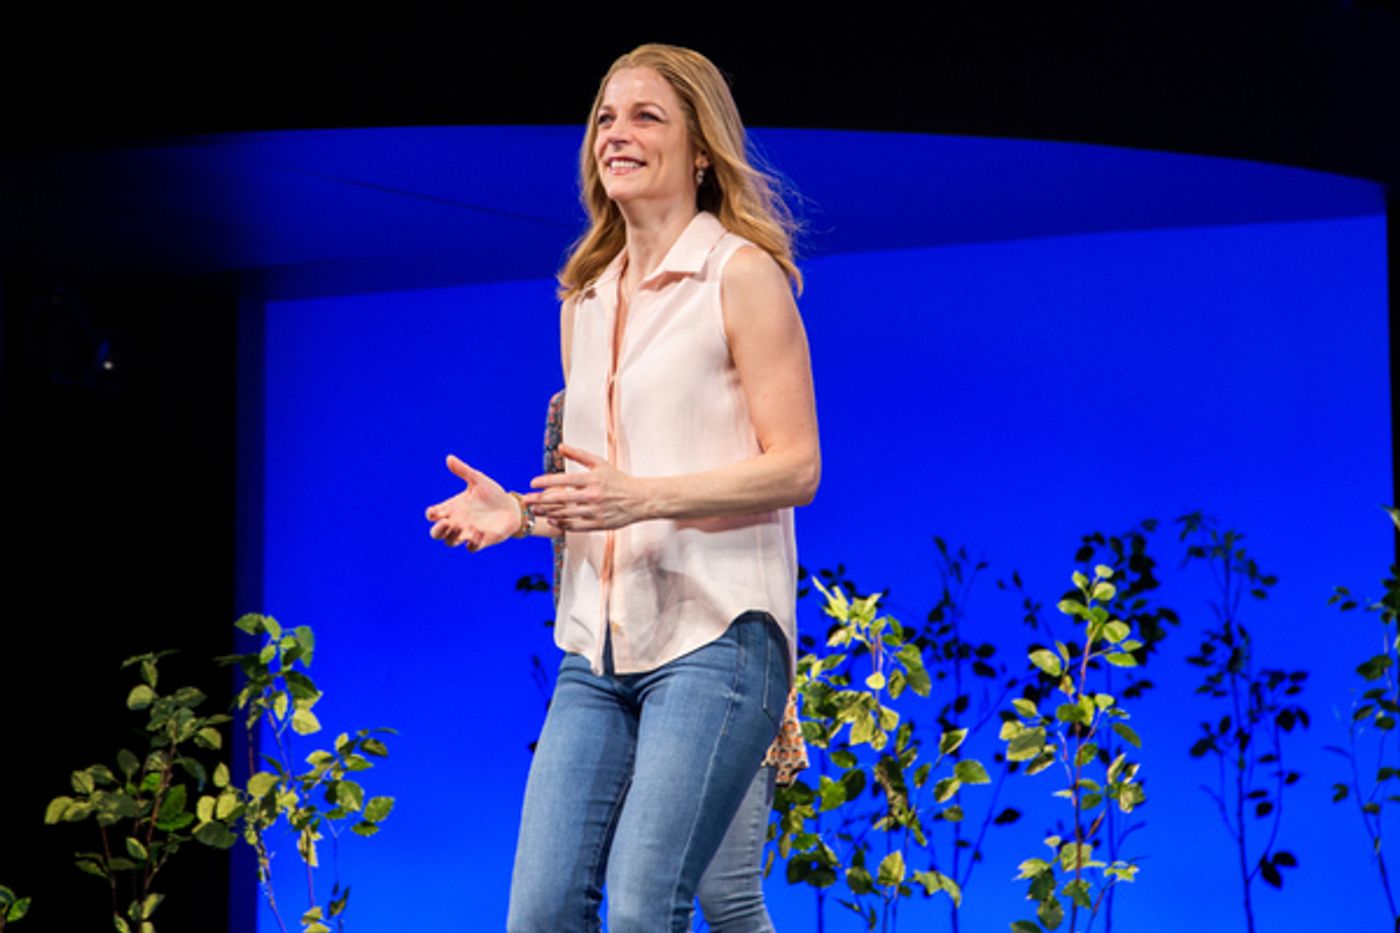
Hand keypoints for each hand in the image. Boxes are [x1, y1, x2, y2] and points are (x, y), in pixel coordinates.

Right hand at [424, 455, 521, 550]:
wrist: (512, 507)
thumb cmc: (492, 493)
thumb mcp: (478, 480)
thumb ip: (463, 471)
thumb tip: (449, 458)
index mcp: (452, 508)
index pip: (433, 515)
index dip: (431, 515)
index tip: (435, 511)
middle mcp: (457, 522)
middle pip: (437, 533)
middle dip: (437, 531)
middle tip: (446, 523)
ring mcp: (467, 533)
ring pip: (450, 542)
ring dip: (454, 537)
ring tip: (469, 527)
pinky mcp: (481, 541)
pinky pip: (471, 547)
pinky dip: (472, 543)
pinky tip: (479, 533)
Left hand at [525, 444, 648, 531]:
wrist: (640, 499)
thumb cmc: (618, 480)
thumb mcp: (600, 463)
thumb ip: (578, 455)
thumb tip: (560, 446)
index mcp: (592, 479)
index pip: (565, 480)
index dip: (547, 481)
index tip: (533, 483)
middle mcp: (593, 496)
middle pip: (561, 499)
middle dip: (540, 500)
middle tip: (526, 500)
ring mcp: (595, 511)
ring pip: (566, 514)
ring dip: (548, 512)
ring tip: (535, 511)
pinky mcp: (599, 524)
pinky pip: (576, 526)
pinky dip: (563, 523)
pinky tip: (553, 520)